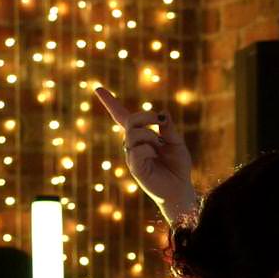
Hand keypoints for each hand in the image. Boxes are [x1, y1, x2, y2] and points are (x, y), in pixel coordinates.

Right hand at [94, 86, 197, 220]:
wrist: (180, 189)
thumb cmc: (178, 167)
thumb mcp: (176, 143)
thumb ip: (169, 128)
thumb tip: (163, 112)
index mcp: (142, 137)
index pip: (123, 117)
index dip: (110, 103)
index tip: (98, 88)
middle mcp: (133, 145)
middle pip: (130, 120)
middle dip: (145, 115)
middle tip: (159, 120)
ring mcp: (132, 156)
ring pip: (132, 135)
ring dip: (150, 134)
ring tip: (160, 144)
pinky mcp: (135, 168)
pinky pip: (137, 151)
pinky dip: (148, 148)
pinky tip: (155, 154)